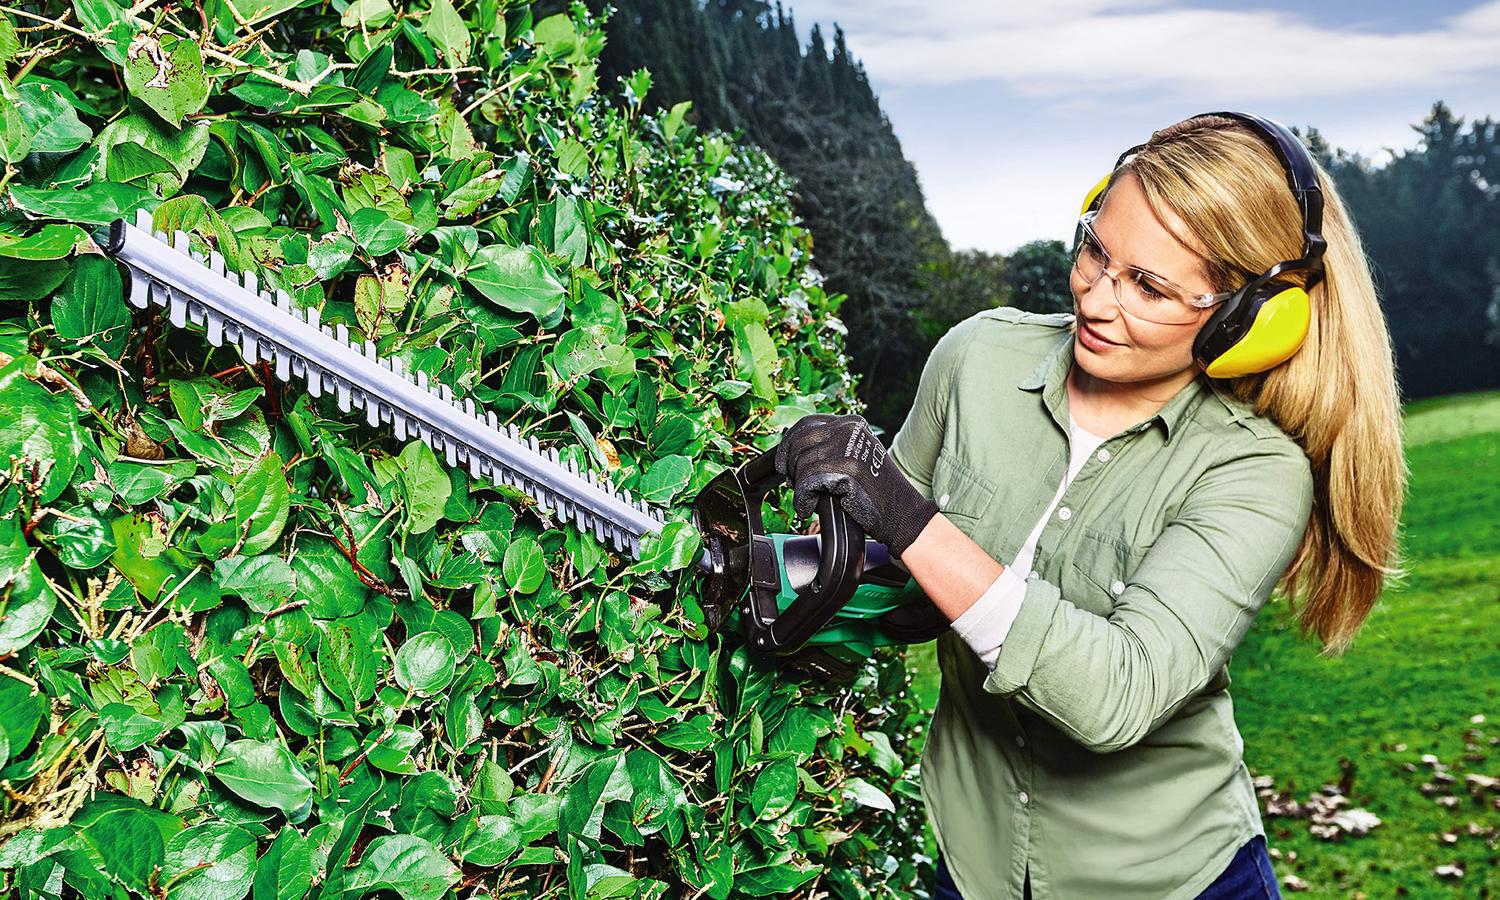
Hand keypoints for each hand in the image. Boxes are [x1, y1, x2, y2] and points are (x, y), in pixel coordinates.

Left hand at [772, 413, 939, 556]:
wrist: (901, 512)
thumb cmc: (877, 491)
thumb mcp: (857, 455)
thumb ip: (832, 446)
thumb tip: (794, 452)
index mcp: (850, 423)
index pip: (806, 424)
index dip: (788, 445)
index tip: (783, 464)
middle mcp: (848, 430)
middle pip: (798, 444)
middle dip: (791, 468)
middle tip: (796, 487)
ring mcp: (846, 449)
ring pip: (800, 466)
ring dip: (799, 488)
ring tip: (809, 500)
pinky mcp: (844, 471)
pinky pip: (806, 484)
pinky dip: (803, 500)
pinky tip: (809, 508)